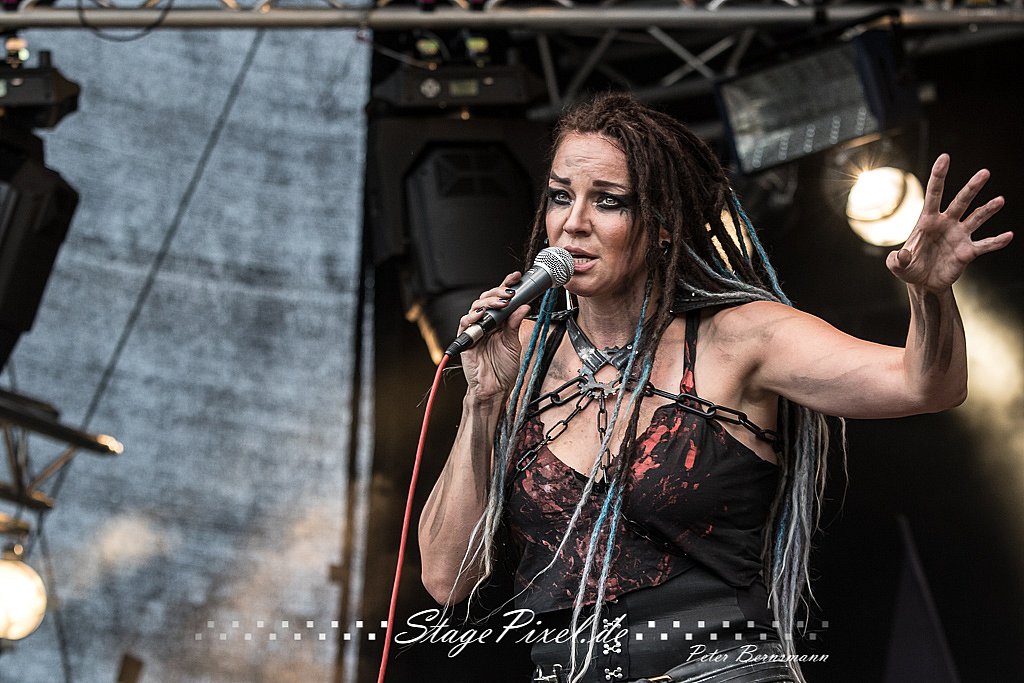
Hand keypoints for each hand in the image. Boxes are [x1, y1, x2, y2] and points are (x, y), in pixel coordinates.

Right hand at [457, 272, 530, 401]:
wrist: (494, 389)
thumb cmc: (503, 369)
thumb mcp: (513, 344)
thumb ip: (515, 324)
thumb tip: (523, 306)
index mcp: (498, 322)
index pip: (501, 299)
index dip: (507, 285)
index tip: (516, 277)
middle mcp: (486, 323)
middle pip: (487, 299)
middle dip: (498, 292)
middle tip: (509, 292)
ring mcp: (475, 330)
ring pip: (476, 307)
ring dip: (488, 302)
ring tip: (501, 302)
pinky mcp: (466, 339)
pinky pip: (465, 323)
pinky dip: (472, 317)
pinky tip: (481, 315)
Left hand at [887, 154, 1012, 290]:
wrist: (923, 283)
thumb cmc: (909, 268)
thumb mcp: (897, 265)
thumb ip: (896, 259)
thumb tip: (903, 254)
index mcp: (927, 220)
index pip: (934, 194)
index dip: (939, 175)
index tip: (945, 157)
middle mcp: (946, 223)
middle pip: (961, 201)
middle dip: (972, 188)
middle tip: (985, 173)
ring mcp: (959, 235)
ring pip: (976, 218)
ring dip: (988, 209)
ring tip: (1000, 200)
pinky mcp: (967, 251)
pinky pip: (985, 245)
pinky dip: (996, 241)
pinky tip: (1008, 236)